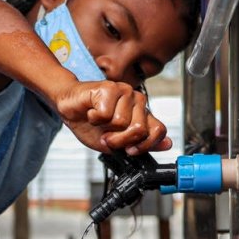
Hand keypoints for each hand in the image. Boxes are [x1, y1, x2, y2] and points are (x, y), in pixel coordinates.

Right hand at [54, 81, 172, 154]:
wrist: (70, 107)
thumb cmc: (90, 123)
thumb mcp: (115, 142)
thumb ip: (141, 143)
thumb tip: (167, 144)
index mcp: (142, 114)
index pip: (159, 130)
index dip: (145, 145)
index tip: (130, 150)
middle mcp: (137, 101)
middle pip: (139, 129)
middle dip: (118, 139)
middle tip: (106, 135)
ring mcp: (125, 92)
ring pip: (122, 122)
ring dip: (104, 128)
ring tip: (97, 121)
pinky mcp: (110, 87)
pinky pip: (106, 114)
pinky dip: (94, 119)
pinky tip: (91, 112)